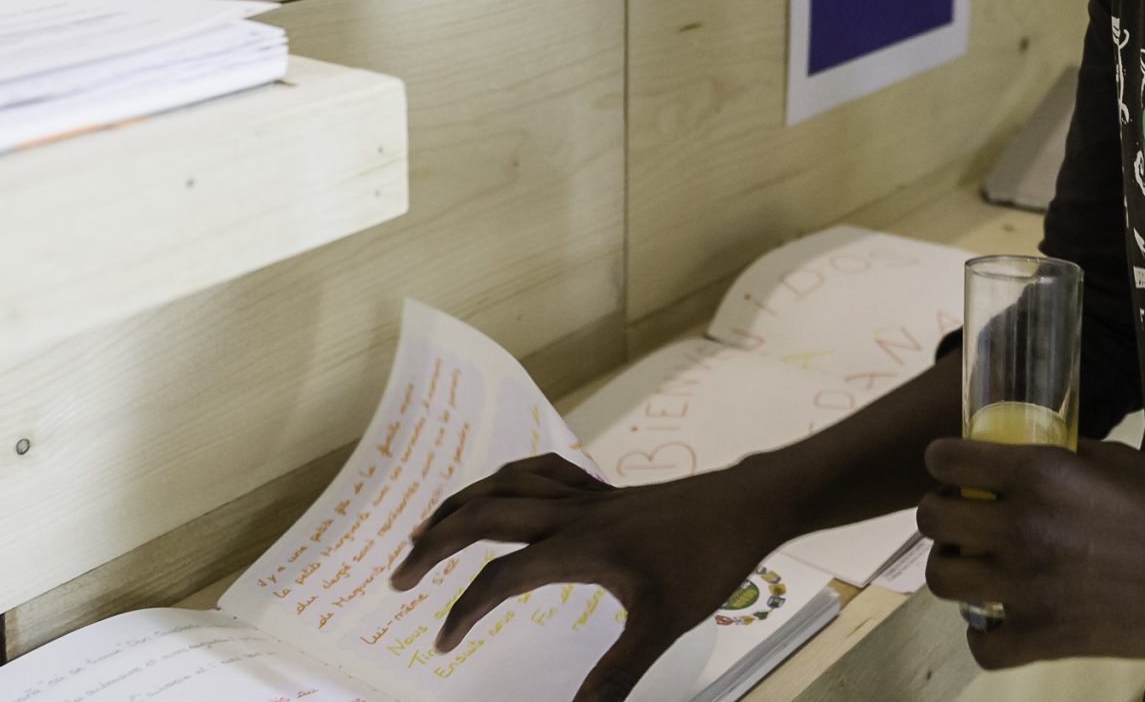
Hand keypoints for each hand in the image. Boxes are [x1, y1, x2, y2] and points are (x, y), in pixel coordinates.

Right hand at [390, 453, 788, 701]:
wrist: (747, 503)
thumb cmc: (708, 559)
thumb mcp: (663, 624)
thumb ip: (617, 671)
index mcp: (576, 548)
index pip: (498, 580)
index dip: (463, 613)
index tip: (441, 646)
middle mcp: (571, 514)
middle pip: (482, 516)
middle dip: (433, 543)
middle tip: (396, 576)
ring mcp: (587, 496)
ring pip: (505, 483)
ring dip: (460, 502)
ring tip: (427, 526)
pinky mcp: (604, 489)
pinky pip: (540, 472)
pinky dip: (508, 478)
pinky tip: (505, 492)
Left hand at [918, 438, 1144, 670]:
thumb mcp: (1114, 457)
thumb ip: (1060, 457)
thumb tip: (1024, 455)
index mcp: (1038, 473)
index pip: (946, 459)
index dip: (944, 462)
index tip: (955, 470)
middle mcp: (1022, 527)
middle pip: (932, 520)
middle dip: (941, 516)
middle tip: (963, 520)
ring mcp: (1029, 588)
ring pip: (942, 581)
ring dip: (953, 570)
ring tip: (976, 568)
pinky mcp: (1046, 638)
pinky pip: (983, 646)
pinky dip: (984, 636)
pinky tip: (1001, 621)